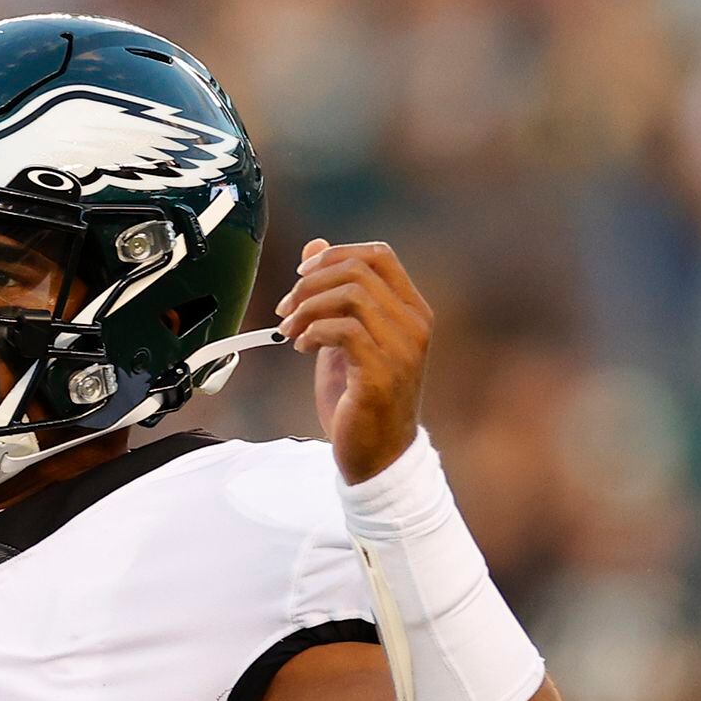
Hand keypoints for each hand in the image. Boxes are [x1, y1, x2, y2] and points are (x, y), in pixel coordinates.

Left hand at [273, 238, 432, 482]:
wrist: (376, 454)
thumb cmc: (359, 397)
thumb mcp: (343, 337)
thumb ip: (334, 294)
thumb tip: (313, 247)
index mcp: (411, 310)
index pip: (379, 255)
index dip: (334, 255)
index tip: (302, 276)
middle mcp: (414, 324)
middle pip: (358, 270)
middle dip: (309, 284)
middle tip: (285, 309)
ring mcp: (402, 348)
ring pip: (350, 295)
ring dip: (307, 309)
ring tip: (290, 331)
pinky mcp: (381, 373)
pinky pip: (344, 330)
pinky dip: (313, 332)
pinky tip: (302, 348)